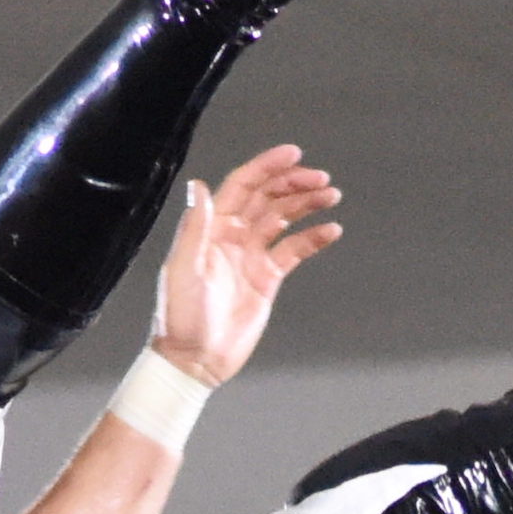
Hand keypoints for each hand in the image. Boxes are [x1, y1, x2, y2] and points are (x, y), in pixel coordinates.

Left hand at [150, 143, 342, 387]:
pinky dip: (312, 238)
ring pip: (283, 219)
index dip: (267, 167)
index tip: (294, 155)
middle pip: (267, 197)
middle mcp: (232, 236)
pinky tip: (330, 230)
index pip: (243, 186)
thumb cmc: (181, 317)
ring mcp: (251, 256)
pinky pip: (294, 250)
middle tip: (321, 178)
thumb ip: (196, 226)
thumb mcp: (184, 268)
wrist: (195, 359)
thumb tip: (200, 186)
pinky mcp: (267, 279)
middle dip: (294, 183)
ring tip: (331, 195)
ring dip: (306, 204)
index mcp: (212, 228)